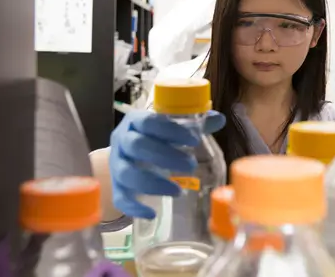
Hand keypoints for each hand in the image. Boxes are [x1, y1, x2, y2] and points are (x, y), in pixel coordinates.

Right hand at [109, 110, 225, 218]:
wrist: (126, 153)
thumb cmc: (154, 137)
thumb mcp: (171, 128)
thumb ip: (194, 125)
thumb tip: (219, 119)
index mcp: (136, 121)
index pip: (151, 122)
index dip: (172, 131)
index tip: (194, 140)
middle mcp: (122, 140)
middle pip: (137, 146)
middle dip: (165, 156)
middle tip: (191, 165)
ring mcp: (116, 163)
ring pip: (126, 173)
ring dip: (152, 184)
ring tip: (179, 191)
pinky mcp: (114, 185)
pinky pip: (119, 198)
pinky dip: (134, 207)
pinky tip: (151, 214)